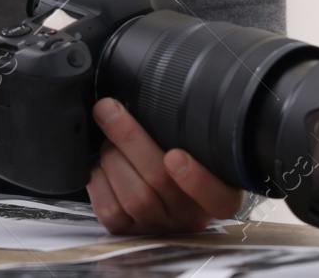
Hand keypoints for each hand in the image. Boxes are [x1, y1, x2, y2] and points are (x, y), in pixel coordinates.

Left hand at [85, 97, 243, 234]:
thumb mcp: (195, 140)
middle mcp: (191, 216)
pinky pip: (110, 208)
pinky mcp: (129, 232)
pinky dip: (99, 180)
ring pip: (134, 196)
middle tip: (109, 109)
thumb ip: (188, 126)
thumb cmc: (178, 151)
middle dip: (129, 139)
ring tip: (107, 137)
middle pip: (161, 183)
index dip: (197, 179)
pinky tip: (101, 164)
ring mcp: (160, 227)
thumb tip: (163, 86)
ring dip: (112, 156)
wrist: (152, 184)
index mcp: (219, 193)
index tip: (175, 155)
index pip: (218, 198)